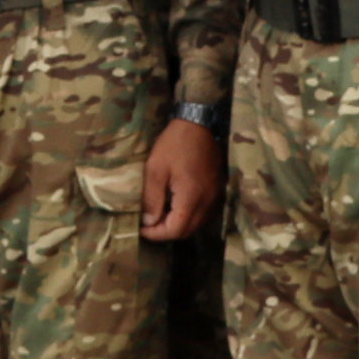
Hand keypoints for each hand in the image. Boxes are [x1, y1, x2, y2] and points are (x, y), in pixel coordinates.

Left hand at [141, 117, 221, 239]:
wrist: (198, 124)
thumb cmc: (174, 144)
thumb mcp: (155, 169)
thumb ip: (152, 198)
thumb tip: (149, 222)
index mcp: (191, 198)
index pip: (176, 230)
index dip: (157, 234)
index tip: (141, 228)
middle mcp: (207, 203)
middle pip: (187, 232)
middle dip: (166, 232)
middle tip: (149, 224)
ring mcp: (214, 198)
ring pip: (197, 225)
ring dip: (178, 226)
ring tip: (160, 216)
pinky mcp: (217, 192)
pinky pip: (203, 215)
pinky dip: (189, 217)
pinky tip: (176, 207)